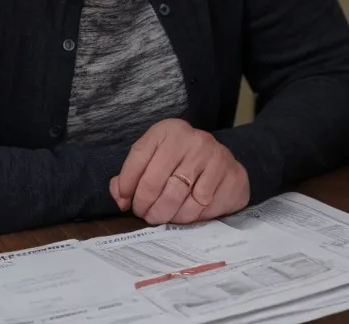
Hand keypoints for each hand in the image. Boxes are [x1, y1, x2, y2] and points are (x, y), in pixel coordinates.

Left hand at [110, 119, 249, 225]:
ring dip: (165, 215)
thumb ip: (130, 177)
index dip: (126, 185)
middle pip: (154, 182)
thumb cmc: (181, 165)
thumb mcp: (154, 161)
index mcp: (169, 130)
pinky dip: (188, 216)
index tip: (125, 201)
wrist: (222, 166)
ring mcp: (212, 154)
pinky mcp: (228, 172)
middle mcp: (191, 138)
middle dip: (144, 206)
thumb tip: (120, 198)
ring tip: (163, 216)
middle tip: (145, 214)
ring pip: (175, 197)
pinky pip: (199, 205)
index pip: (138, 156)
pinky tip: (185, 213)